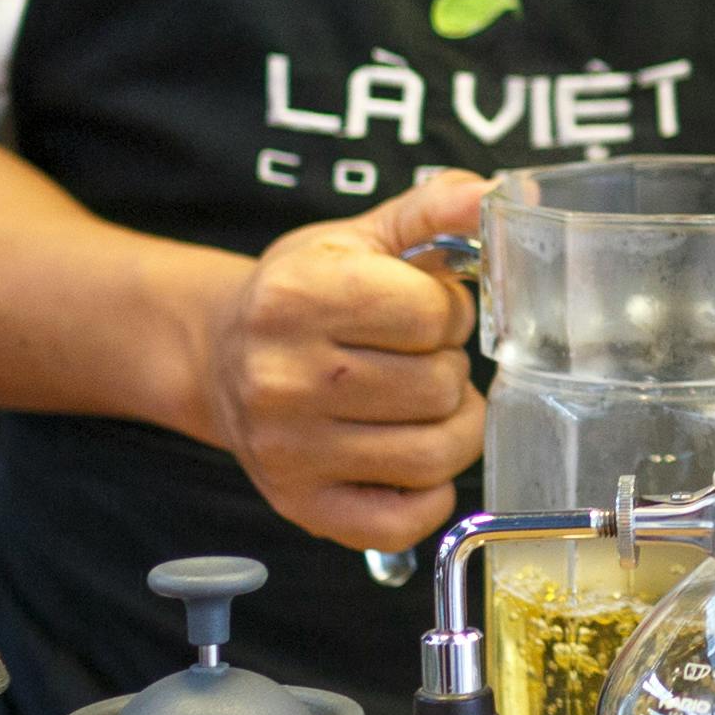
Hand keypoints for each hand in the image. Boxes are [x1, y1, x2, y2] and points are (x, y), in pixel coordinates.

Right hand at [198, 170, 488, 552]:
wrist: (218, 357)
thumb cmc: (302, 295)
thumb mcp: (360, 238)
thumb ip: (434, 210)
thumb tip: (496, 195)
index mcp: (299, 296)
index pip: (434, 314)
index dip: (445, 312)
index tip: (418, 313)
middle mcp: (284, 377)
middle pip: (440, 387)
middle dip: (447, 369)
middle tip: (414, 361)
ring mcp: (289, 449)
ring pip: (436, 455)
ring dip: (451, 429)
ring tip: (422, 406)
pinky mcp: (300, 505)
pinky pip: (408, 518)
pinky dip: (429, 493)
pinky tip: (409, 459)